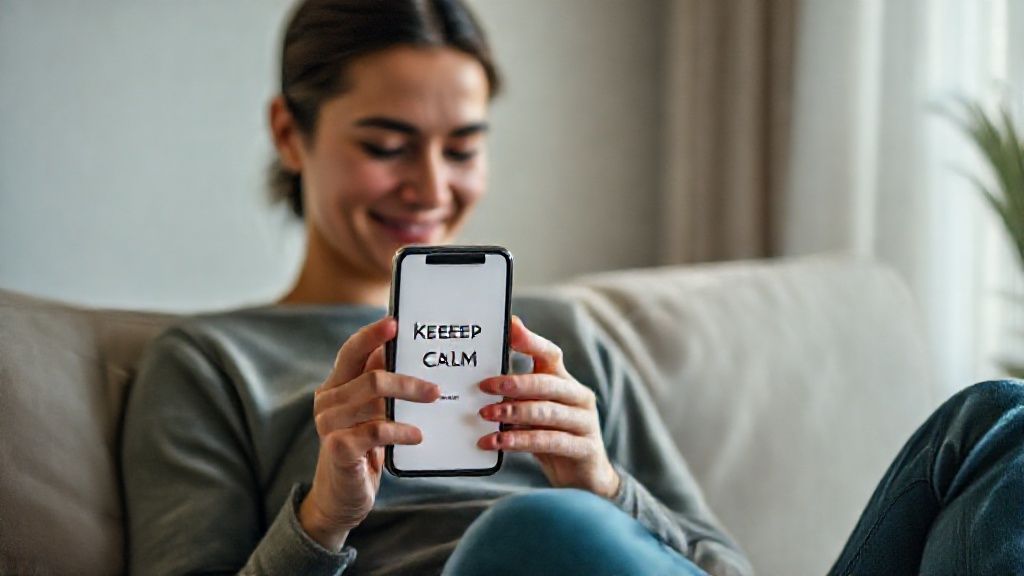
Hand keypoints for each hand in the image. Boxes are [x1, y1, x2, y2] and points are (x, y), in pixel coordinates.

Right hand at [299, 317, 440, 550]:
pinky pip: (376, 430)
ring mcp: (329, 424)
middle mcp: (327, 400)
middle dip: (408, 379)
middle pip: (371, 376)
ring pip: (375, 398)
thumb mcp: (372, 412)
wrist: (342, 495)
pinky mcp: (338, 447)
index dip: (372, 335)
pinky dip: (402, 431)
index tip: (396, 323)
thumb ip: (379, 384)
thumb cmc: (363, 447)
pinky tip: (417, 435)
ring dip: (410, 400)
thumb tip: (408, 350)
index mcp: (335, 385)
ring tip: (434, 403)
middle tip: (436, 388)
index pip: (351, 351)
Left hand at [477, 315, 620, 498]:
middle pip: (547, 382)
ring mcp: (585, 423)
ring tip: (486, 415)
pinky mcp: (584, 448)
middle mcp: (579, 397)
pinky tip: (496, 443)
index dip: (531, 341)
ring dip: (513, 412)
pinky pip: (549, 441)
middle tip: (484, 385)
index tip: (509, 328)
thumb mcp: (534, 414)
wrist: (583, 481)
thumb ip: (518, 396)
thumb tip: (482, 379)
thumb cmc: (552, 441)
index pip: (551, 354)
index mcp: (565, 383)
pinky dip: (520, 441)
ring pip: (546, 412)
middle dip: (514, 382)